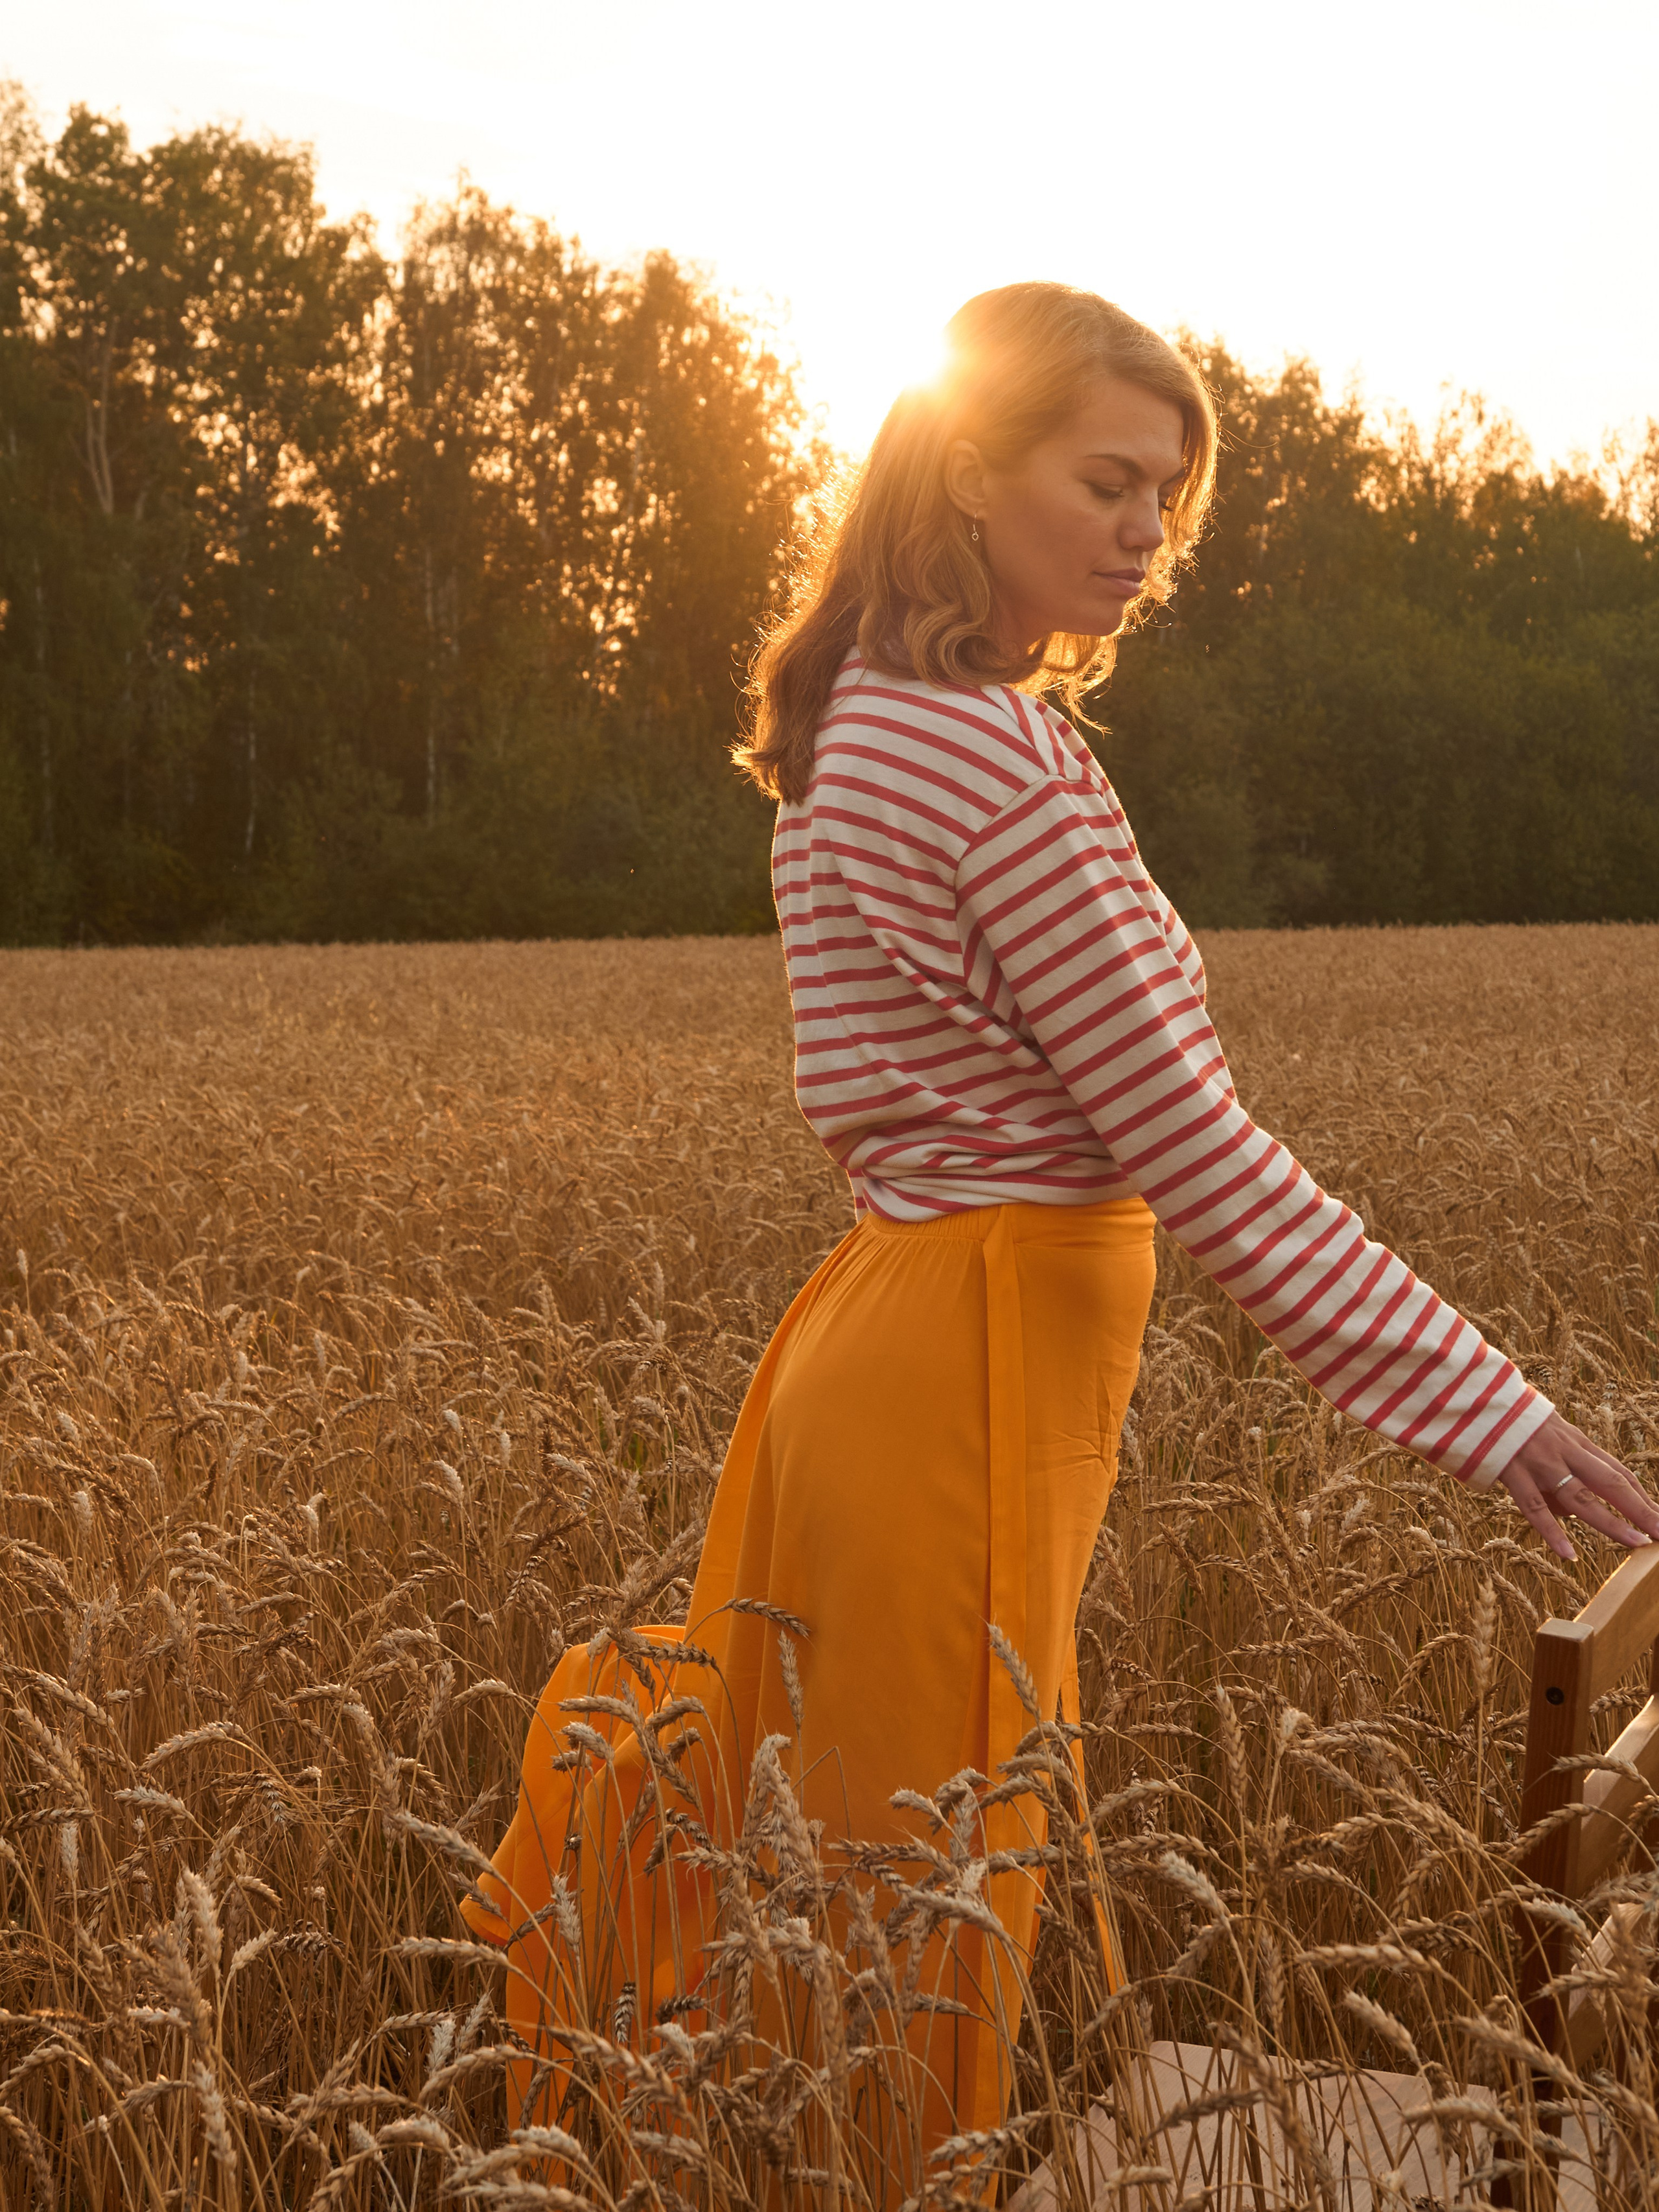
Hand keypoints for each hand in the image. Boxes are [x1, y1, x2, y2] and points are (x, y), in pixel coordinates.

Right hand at [1496, 1410, 1658, 1562]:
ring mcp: (1539, 1462)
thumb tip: (1571, 1515)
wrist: (1474, 1397)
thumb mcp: (1546, 1439)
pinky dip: (1552, 1532)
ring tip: (1636, 1543)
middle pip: (1611, 1483)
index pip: (1618, 1472)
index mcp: (1575, 1442)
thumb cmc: (1511, 1424)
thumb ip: (1562, 1474)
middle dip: (1642, 1509)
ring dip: (1611, 1522)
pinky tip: (1568, 1553)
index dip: (1643, 1497)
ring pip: (1581, 1497)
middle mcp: (1564, 1451)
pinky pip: (1534, 1507)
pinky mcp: (1511, 1471)